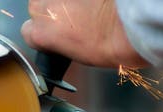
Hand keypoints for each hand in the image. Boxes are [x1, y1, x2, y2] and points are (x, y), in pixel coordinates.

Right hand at [21, 0, 146, 67]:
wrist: (133, 23)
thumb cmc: (112, 44)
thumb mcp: (78, 55)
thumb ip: (61, 42)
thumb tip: (64, 36)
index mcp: (41, 32)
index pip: (29, 31)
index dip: (44, 33)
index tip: (57, 35)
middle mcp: (43, 6)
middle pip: (37, 7)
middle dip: (54, 12)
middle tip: (77, 20)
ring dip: (66, 0)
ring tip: (88, 7)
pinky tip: (95, 2)